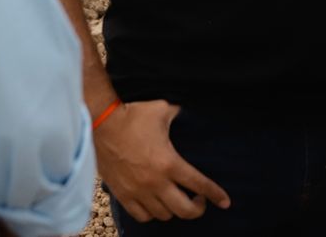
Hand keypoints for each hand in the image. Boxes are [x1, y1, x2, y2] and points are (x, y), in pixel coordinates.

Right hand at [94, 100, 229, 222]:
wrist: (100, 123)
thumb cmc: (132, 114)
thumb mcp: (162, 109)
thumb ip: (180, 113)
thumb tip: (191, 109)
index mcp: (169, 162)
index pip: (199, 185)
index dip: (216, 194)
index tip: (225, 201)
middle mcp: (155, 182)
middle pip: (185, 210)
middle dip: (198, 208)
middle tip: (199, 200)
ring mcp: (138, 191)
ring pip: (164, 215)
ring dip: (174, 210)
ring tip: (176, 199)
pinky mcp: (123, 194)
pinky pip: (142, 216)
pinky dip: (152, 213)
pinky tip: (156, 204)